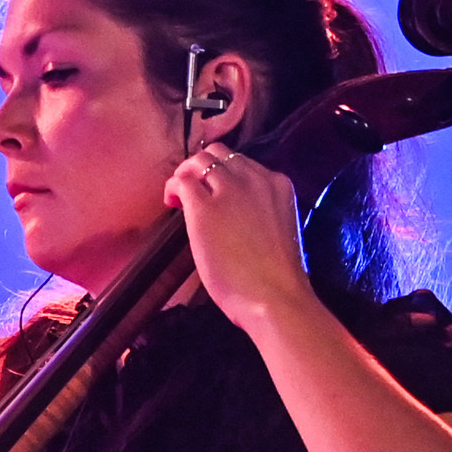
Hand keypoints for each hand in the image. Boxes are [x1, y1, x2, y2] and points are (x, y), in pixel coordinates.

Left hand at [162, 141, 320, 332]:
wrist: (276, 296)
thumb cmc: (279, 278)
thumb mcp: (278, 229)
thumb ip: (261, 211)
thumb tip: (236, 213)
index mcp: (277, 184)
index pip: (244, 163)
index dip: (224, 174)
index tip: (215, 190)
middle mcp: (255, 178)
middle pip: (220, 154)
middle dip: (203, 168)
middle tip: (192, 190)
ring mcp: (230, 190)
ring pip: (201, 161)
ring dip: (187, 174)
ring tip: (180, 197)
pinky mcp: (205, 208)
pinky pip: (182, 182)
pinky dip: (173, 188)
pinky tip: (172, 204)